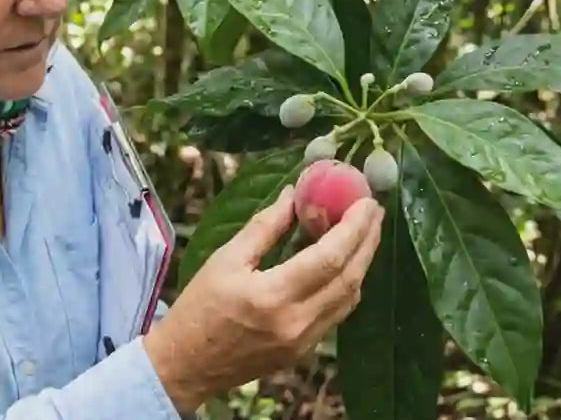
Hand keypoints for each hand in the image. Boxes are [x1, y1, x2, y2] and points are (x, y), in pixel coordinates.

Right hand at [143, 185, 383, 413]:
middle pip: (349, 278)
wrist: (186, 364)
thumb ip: (264, 227)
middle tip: (374, 210)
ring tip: (364, 232)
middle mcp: (296, 322)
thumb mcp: (225, 259)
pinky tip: (343, 264)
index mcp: (272, 296)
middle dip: (367, 240)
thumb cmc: (199, 308)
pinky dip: (346, 285)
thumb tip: (293, 195)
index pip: (329, 258)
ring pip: (349, 298)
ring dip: (361, 263)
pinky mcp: (303, 351)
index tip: (366, 201)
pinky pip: (336, 313)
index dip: (353, 228)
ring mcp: (303, 341)